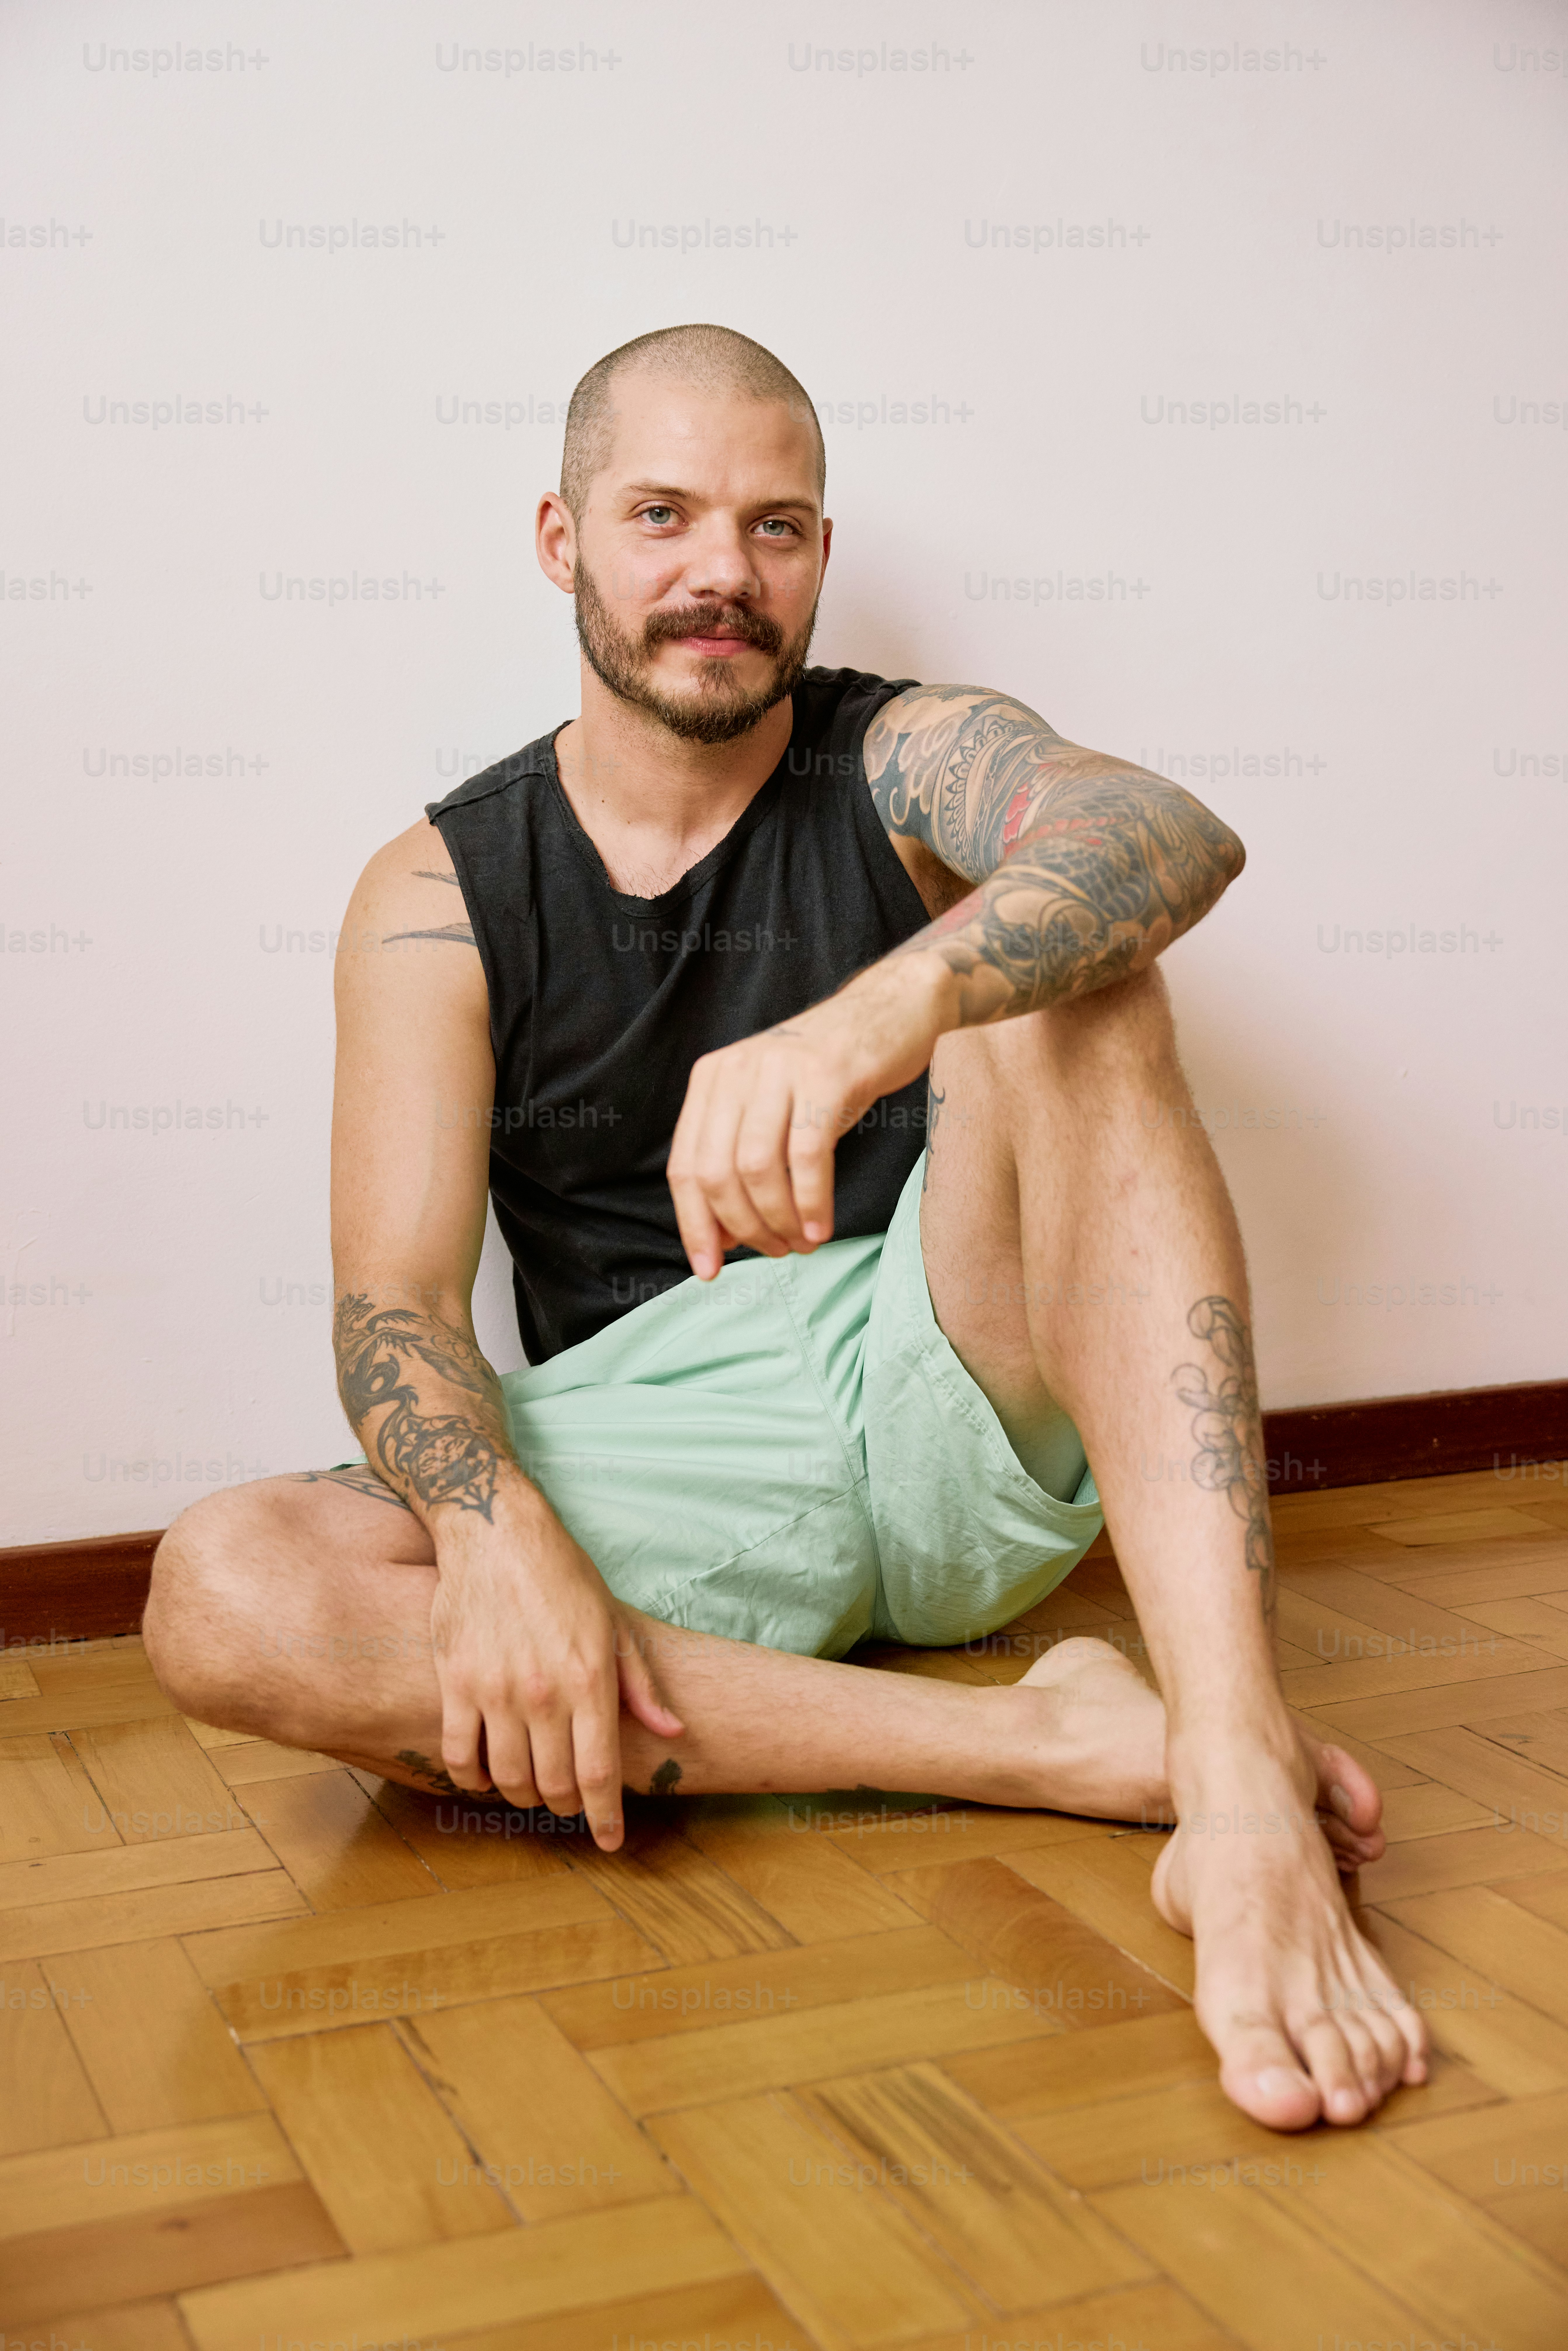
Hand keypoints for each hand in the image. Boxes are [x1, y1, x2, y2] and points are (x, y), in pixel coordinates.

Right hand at [428, 1492, 683, 1849]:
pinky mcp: (456, 1681)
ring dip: (521, 1795)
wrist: (497, 1533)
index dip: (605, 1815)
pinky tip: (485, 1775)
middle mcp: (544, 1691)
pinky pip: (459, 1753)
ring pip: (507, 1776)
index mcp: (589, 1679)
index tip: (610, 1842)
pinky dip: (471, 1778)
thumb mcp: (615, 1623)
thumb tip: (672, 1731)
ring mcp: (496, 1689)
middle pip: (554, 1784)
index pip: (599, 1771)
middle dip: (564, 1807)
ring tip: (531, 1789)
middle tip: (567, 1805)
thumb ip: (640, 1683)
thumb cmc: (563, 1575)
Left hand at [666, 956, 948, 1277]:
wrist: (891, 1011)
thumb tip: (721, 1237)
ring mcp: (780, 1070)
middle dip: (743, 1229)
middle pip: (717, 1173)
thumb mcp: (771, 1109)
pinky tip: (820, 1227)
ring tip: (802, 1242)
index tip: (709, 1271)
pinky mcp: (826, 1076)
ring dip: (778, 1221)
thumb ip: (738, 1162)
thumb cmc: (830, 1074)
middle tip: (775, 1252)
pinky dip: (811, 1202)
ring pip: (757, 1169)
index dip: (694, 1225)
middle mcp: (737, 1070)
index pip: (685, 1166)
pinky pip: (807, 1155)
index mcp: (712, 1079)